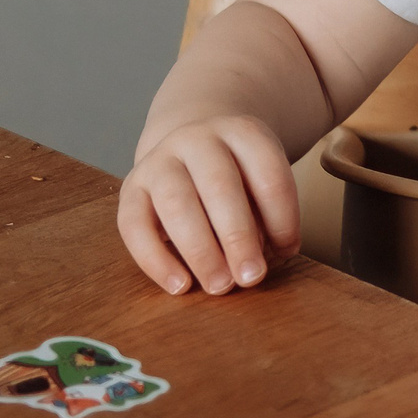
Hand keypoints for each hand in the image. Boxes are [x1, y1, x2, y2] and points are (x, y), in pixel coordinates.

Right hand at [116, 114, 298, 294]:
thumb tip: (264, 259)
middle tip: (252, 277)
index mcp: (242, 132)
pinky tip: (179, 285)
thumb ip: (266, 214)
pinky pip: (134, 225)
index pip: (268, 172)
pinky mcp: (130, 187)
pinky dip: (156, 260)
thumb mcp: (260, 179)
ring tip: (220, 286)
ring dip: (201, 251)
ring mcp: (159, 160)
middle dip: (238, 237)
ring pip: (176, 204)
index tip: (287, 251)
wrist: (191, 146)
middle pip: (220, 186)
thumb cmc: (238, 175)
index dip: (281, 215)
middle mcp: (197, 139)